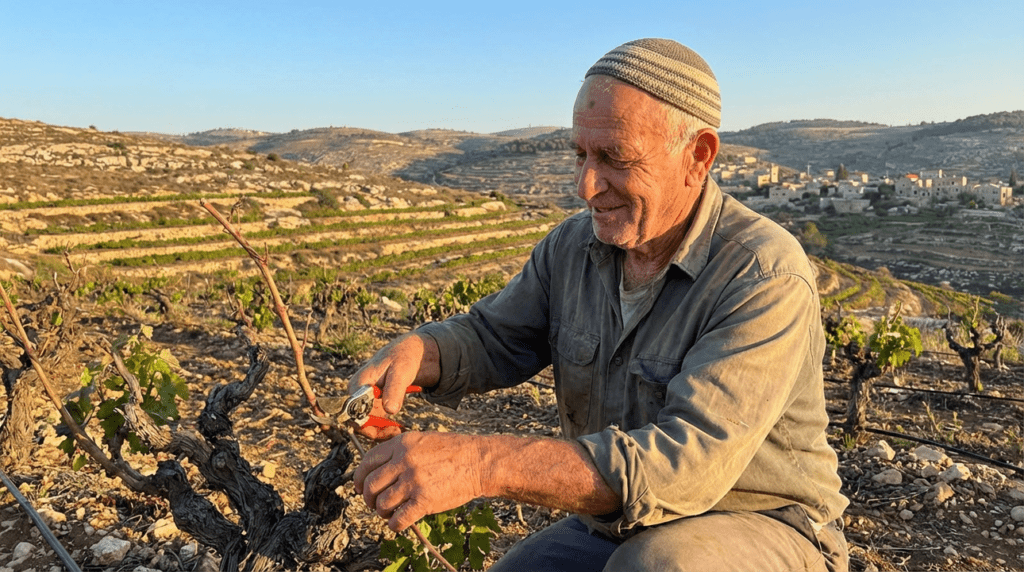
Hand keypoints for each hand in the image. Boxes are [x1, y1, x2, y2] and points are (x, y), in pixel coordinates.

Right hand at [348, 333, 439, 439]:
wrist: (409, 352)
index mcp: (358, 384)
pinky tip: (397, 427)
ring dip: (380, 431)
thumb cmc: (403, 357)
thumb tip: (389, 410)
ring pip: (365, 423)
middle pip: (357, 421)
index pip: (353, 411)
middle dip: (375, 431)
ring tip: (398, 431)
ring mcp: (363, 399)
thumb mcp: (401, 372)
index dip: (366, 425)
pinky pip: (373, 420)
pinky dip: (383, 426)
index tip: (388, 430)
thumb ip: (394, 390)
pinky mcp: (372, 403)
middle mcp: (356, 393)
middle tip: (396, 433)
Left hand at [354, 432, 485, 530]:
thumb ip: (400, 451)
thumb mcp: (422, 440)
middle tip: (374, 504)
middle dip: (368, 498)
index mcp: (402, 444)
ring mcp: (413, 481)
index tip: (360, 487)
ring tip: (389, 513)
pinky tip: (398, 523)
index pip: (368, 462)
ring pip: (382, 503)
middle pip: (370, 485)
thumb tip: (379, 469)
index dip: (359, 477)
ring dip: (382, 512)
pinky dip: (394, 525)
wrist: (478, 462)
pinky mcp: (424, 500)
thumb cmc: (453, 451)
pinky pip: (398, 519)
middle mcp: (404, 461)